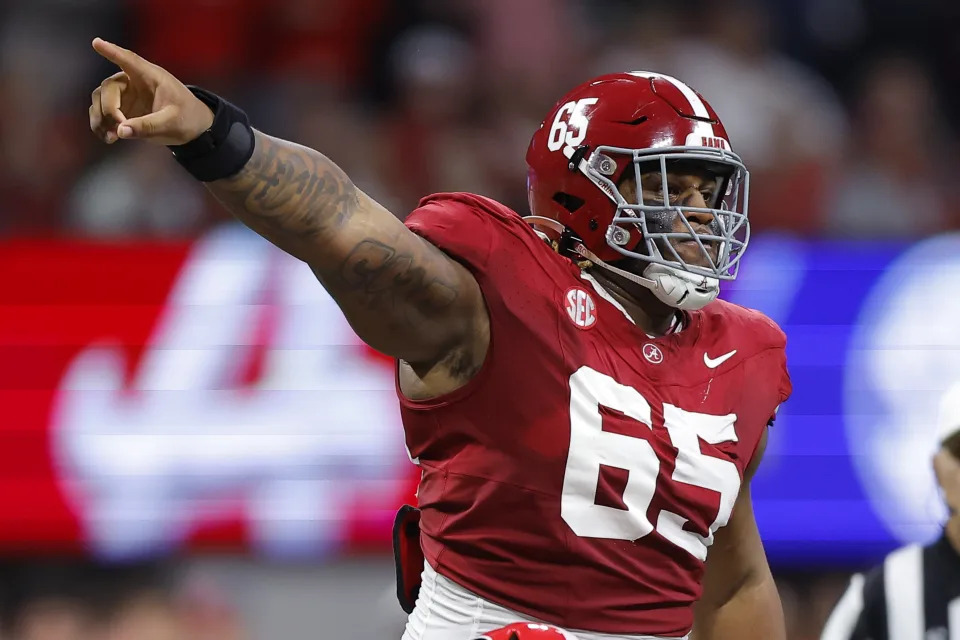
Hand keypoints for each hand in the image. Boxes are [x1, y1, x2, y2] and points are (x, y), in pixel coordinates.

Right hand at [88, 38, 213, 145]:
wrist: (194, 129)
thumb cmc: (187, 118)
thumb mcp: (172, 122)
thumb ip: (147, 126)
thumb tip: (121, 131)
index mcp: (151, 77)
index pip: (129, 60)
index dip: (112, 51)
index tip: (96, 42)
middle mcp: (134, 82)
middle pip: (109, 87)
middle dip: (109, 109)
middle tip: (119, 128)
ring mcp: (127, 96)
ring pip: (100, 99)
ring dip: (100, 118)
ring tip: (109, 138)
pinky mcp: (124, 110)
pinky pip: (103, 113)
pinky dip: (102, 125)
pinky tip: (109, 138)